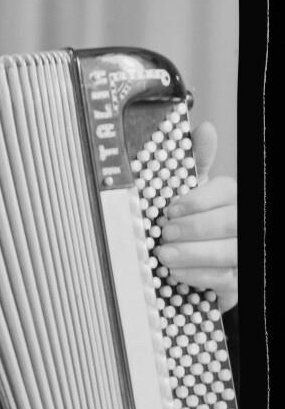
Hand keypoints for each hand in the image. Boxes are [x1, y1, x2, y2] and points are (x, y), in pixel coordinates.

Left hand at [156, 121, 237, 311]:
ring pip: (229, 253)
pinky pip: (224, 279)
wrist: (196, 263)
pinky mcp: (240, 280)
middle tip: (165, 233)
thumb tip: (206, 128)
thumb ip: (196, 162)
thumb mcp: (190, 192)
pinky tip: (176, 272)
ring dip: (192, 254)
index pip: (226, 191)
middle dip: (194, 229)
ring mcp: (245, 252)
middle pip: (230, 223)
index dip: (197, 201)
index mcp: (233, 197)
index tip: (169, 209)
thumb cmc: (194, 223)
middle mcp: (245, 222)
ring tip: (164, 254)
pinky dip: (196, 275)